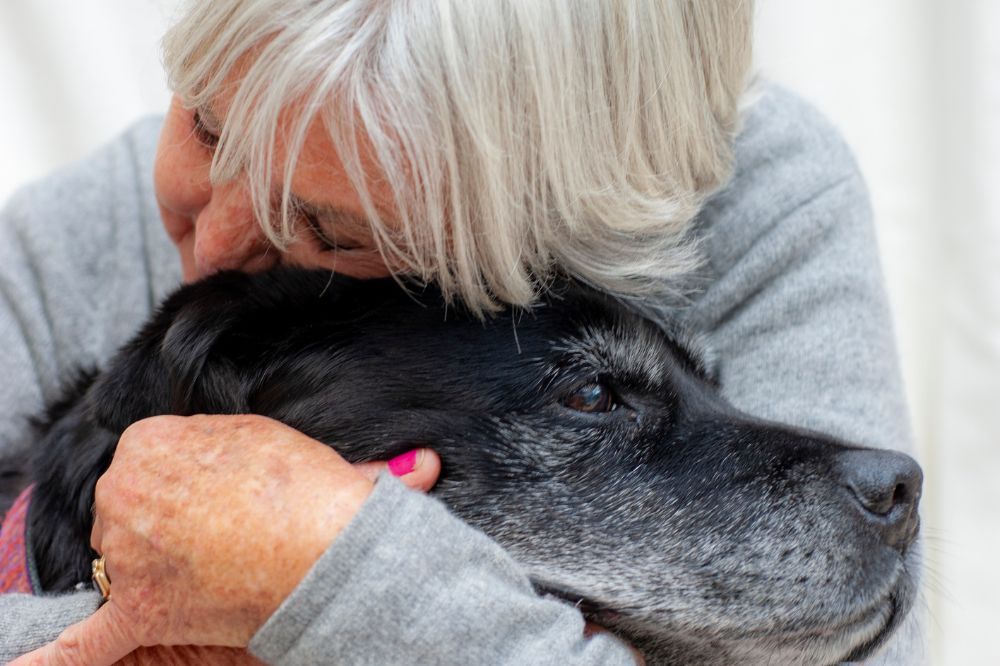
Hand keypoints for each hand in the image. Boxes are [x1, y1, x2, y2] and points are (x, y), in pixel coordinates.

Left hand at [10, 414, 439, 665]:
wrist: (327, 549)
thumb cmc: (312, 491)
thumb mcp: (284, 443)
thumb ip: (273, 445)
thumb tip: (426, 466)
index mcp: (152, 443)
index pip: (147, 456)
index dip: (183, 475)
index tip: (217, 488)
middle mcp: (124, 494)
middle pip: (124, 505)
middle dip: (159, 517)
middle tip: (219, 530)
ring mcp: (124, 555)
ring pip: (114, 555)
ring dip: (145, 563)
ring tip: (206, 568)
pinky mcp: (134, 609)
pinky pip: (76, 642)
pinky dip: (46, 655)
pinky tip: (19, 664)